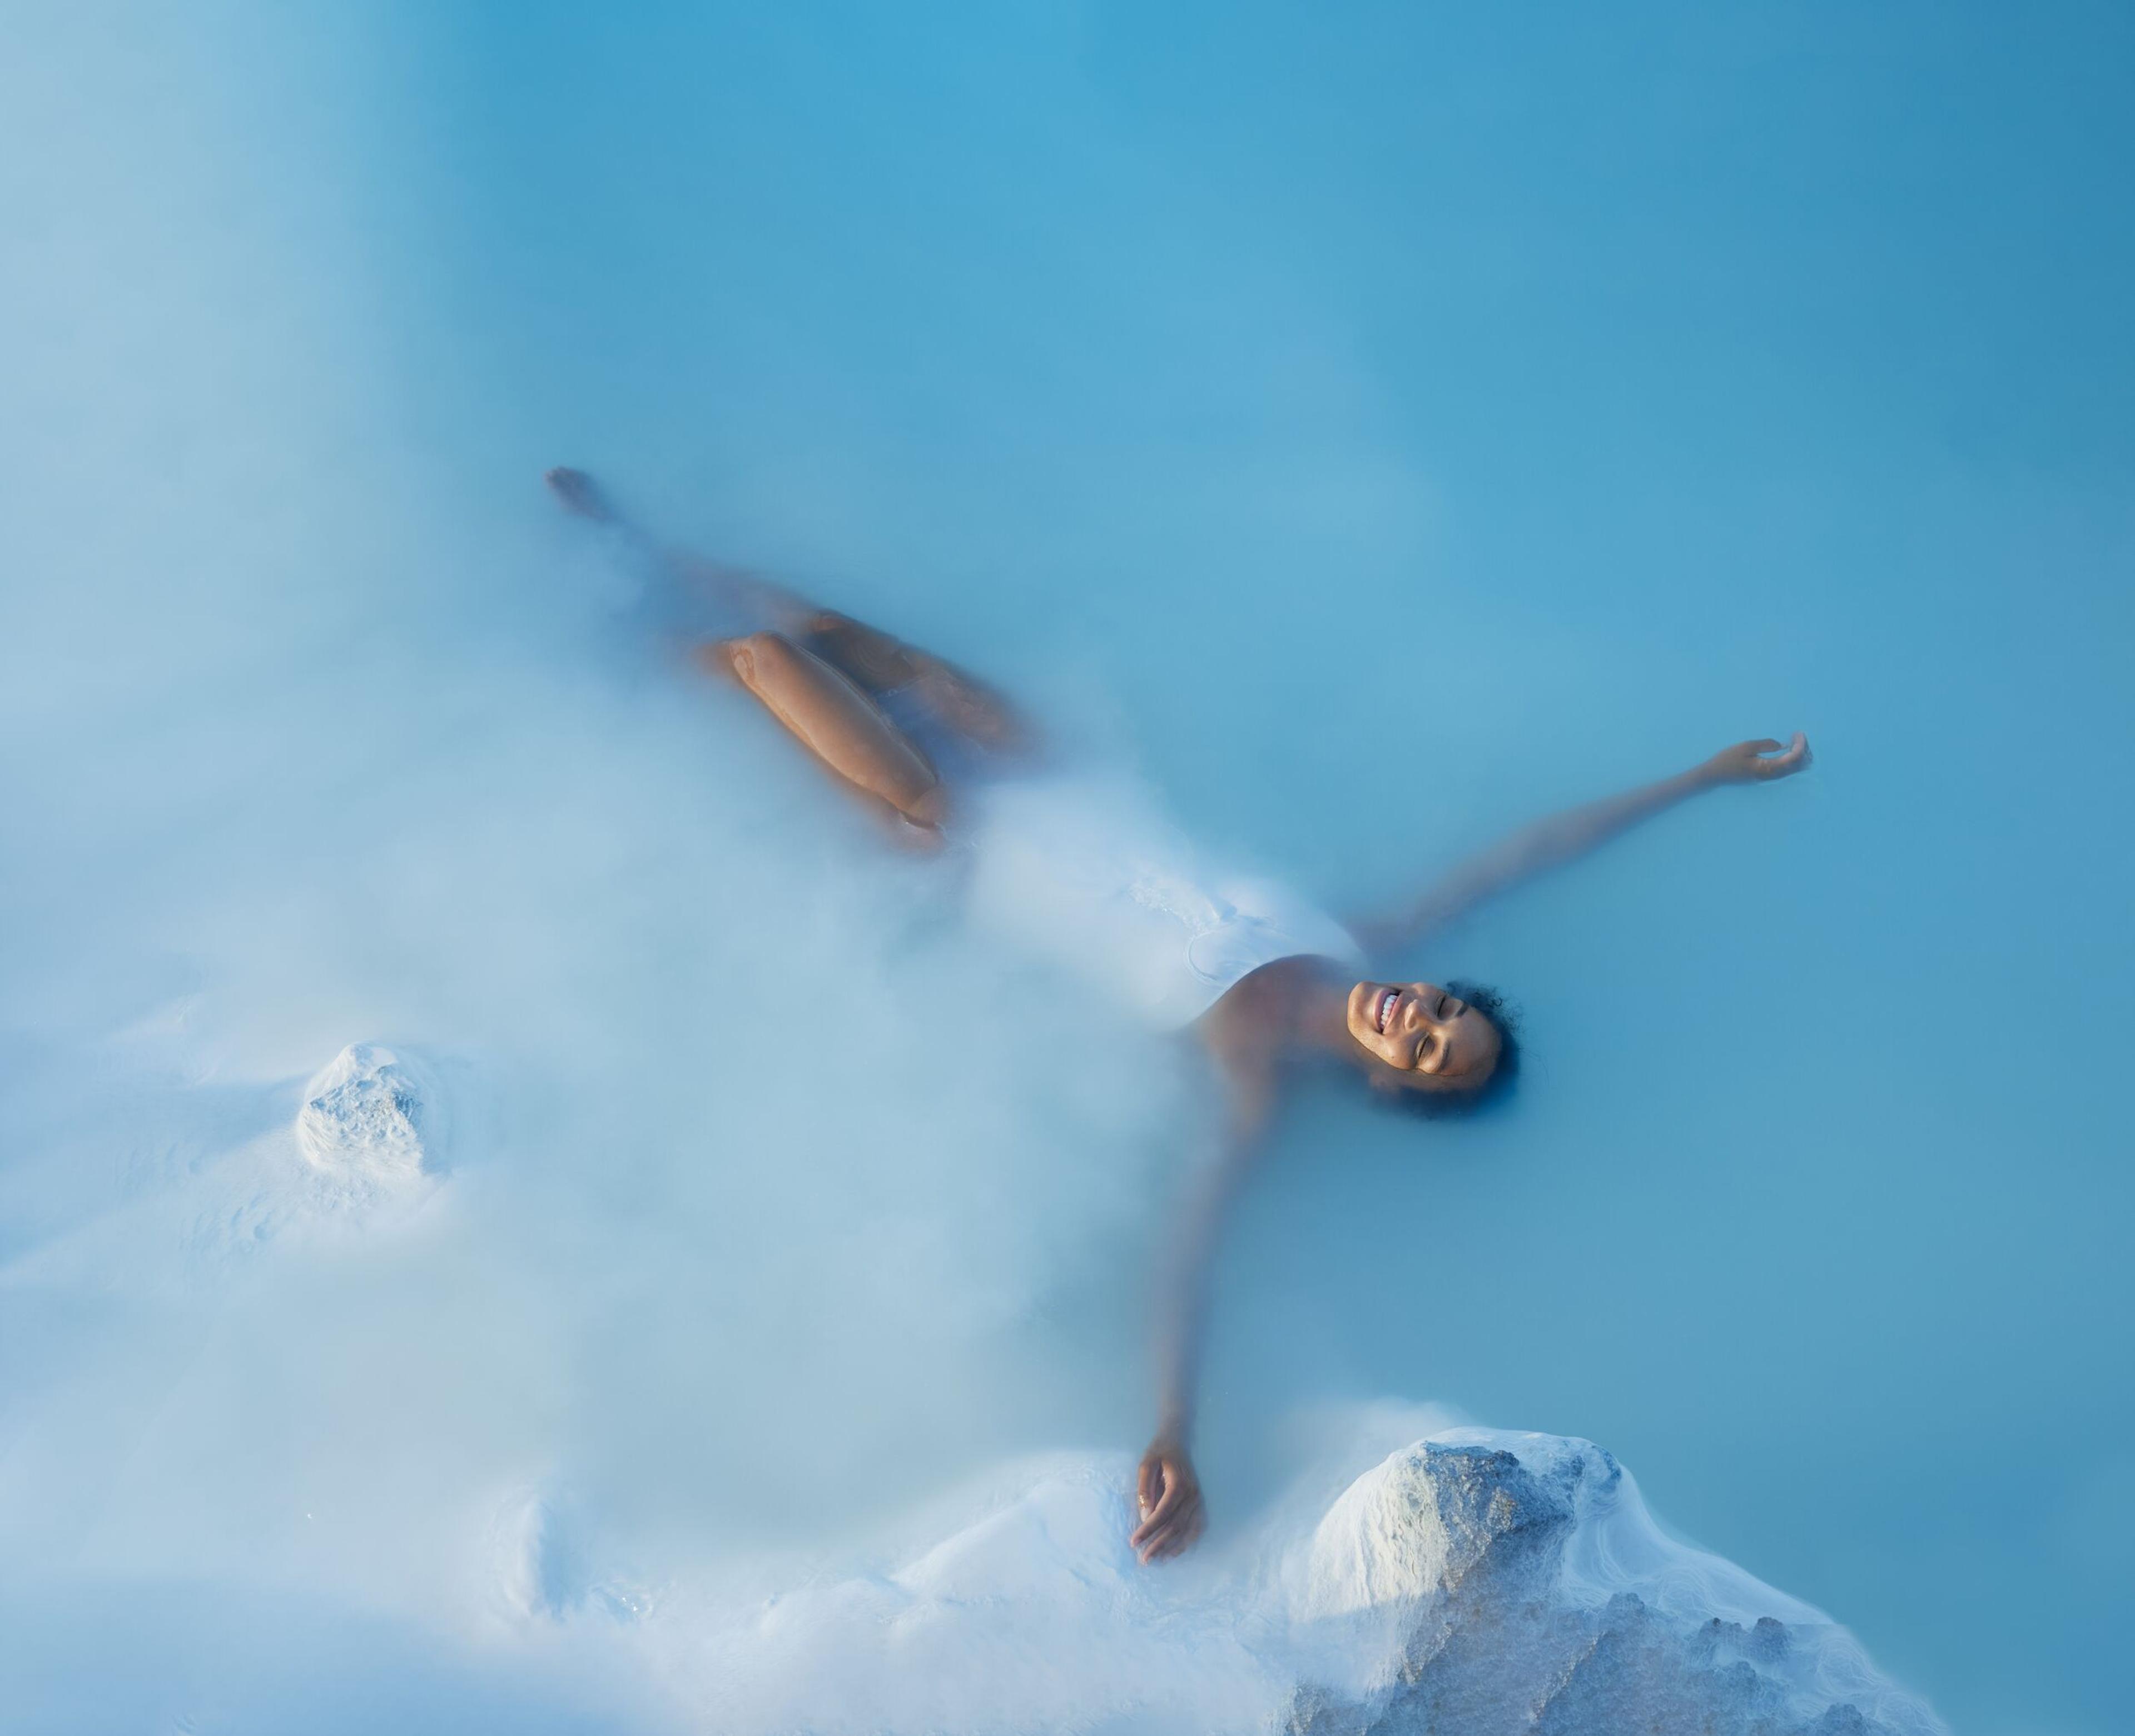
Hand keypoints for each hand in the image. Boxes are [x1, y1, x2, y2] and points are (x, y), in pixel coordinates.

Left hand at [1131, 1434, 1205, 1562]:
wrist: (1176, 1441)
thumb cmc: (1158, 1453)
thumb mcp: (1145, 1465)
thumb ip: (1145, 1490)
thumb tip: (1144, 1517)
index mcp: (1179, 1485)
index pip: (1162, 1514)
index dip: (1147, 1530)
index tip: (1133, 1542)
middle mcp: (1192, 1496)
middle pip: (1175, 1526)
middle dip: (1158, 1544)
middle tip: (1143, 1559)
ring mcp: (1198, 1501)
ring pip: (1187, 1531)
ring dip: (1172, 1547)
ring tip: (1157, 1560)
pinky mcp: (1199, 1504)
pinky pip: (1196, 1528)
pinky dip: (1186, 1542)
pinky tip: (1173, 1552)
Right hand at [1701, 732, 1810, 784]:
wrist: (1716, 775)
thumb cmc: (1728, 759)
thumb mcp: (1746, 746)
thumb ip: (1767, 745)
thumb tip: (1783, 745)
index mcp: (1769, 767)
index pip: (1795, 757)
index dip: (1801, 744)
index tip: (1797, 733)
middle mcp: (1773, 775)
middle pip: (1800, 765)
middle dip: (1804, 749)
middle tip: (1798, 736)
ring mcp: (1772, 778)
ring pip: (1796, 769)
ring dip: (1801, 755)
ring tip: (1796, 741)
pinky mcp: (1769, 777)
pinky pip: (1789, 770)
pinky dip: (1794, 759)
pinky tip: (1789, 749)